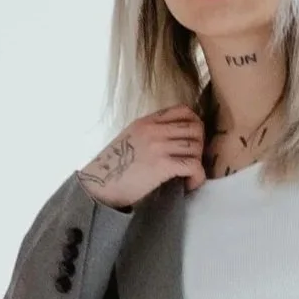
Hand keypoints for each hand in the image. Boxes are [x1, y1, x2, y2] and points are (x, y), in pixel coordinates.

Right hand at [77, 105, 204, 208]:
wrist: (97, 188)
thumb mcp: (128, 140)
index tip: (192, 139)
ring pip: (196, 147)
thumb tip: (172, 140)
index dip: (195, 124)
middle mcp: (154, 130)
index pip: (183, 111)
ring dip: (198, 163)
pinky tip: (190, 184)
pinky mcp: (162, 165)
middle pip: (195, 128)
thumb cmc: (110, 170)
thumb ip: (148, 134)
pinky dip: (197, 176)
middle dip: (200, 145)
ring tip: (189, 175)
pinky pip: (193, 166)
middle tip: (192, 160)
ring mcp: (159, 146)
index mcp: (146, 122)